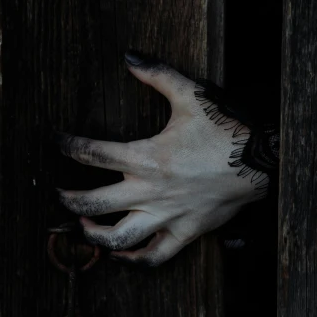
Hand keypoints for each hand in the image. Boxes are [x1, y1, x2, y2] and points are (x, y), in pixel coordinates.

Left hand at [56, 52, 264, 266]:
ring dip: (94, 234)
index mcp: (146, 157)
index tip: (57, 141)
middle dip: (69, 199)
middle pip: (94, 203)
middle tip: (58, 193)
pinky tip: (122, 254)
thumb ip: (157, 75)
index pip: (94, 154)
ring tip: (83, 226)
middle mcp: (150, 191)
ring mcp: (167, 215)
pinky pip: (153, 256)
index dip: (69, 146)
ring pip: (118, 238)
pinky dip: (134, 259)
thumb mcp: (190, 94)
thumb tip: (130, 57)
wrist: (259, 161)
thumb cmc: (224, 128)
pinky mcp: (185, 232)